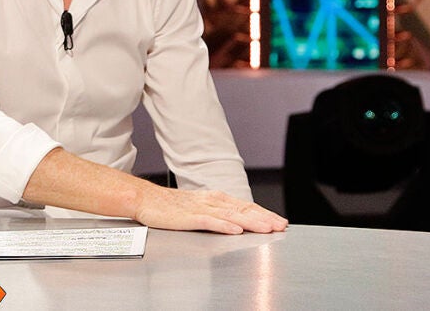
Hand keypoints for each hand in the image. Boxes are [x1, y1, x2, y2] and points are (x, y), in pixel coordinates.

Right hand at [134, 185, 287, 234]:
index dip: (265, 214)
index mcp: (218, 199)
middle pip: (244, 209)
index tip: (280, 221)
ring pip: (232, 215)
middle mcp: (213, 201)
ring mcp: (202, 208)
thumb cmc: (173, 206)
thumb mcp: (202, 207)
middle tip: (281, 225)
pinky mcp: (189, 217)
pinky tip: (235, 230)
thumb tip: (240, 221)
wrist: (148, 200)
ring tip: (266, 228)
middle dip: (265, 218)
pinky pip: (210, 221)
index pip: (247, 206)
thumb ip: (220, 213)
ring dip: (251, 222)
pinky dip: (224, 225)